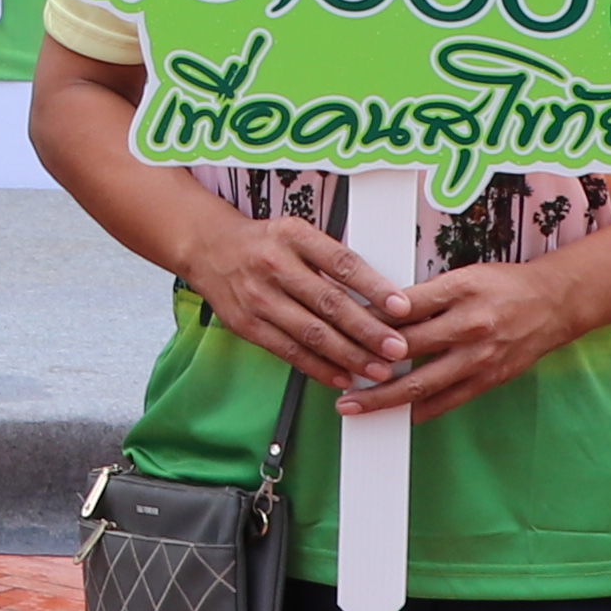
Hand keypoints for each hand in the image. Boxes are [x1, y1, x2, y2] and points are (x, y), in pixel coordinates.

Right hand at [169, 196, 406, 397]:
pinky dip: (319, 367)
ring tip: (377, 369)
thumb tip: (380, 295)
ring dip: (349, 355)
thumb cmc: (264, 243)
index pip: (341, 263)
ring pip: (311, 332)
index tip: (402, 307)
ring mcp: (258, 297)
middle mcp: (274, 265)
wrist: (209, 248)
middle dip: (368, 330)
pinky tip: (342, 377)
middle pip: (329, 303)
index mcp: (293, 236)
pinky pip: (289, 351)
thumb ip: (331, 260)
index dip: (374, 287)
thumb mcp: (297, 233)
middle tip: (398, 348)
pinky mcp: (248, 325)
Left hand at [360, 259, 588, 421]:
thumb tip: (379, 310)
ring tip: (353, 406)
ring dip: (383, 397)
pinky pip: (447, 400)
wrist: (553, 304)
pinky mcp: (489, 379)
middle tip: (333, 372)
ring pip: (421, 383)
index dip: (367, 320)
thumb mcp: (463, 276)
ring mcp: (479, 357)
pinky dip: (420, 410)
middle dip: (365, 363)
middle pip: (405, 348)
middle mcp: (469, 325)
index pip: (402, 306)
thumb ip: (424, 295)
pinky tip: (397, 415)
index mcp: (460, 290)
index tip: (338, 329)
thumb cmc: (502, 286)